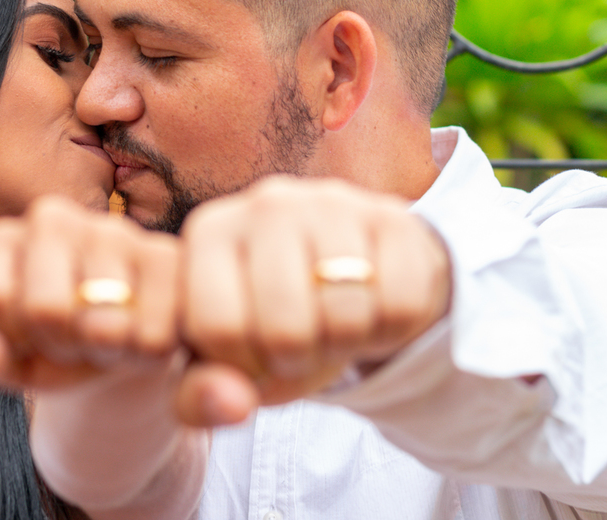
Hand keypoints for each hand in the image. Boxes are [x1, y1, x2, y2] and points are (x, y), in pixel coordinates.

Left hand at [0, 195, 180, 391]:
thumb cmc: (56, 348)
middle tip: (73, 341)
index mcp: (2, 238)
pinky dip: (146, 354)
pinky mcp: (166, 253)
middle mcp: (52, 217)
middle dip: (62, 346)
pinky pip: (152, 331)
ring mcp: (113, 228)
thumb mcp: (13, 364)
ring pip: (103, 324)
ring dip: (108, 352)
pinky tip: (144, 334)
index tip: (27, 338)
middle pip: (46, 308)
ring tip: (109, 337)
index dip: (12, 340)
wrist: (124, 347)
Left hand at [175, 175, 450, 424]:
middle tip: (303, 346)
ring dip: (346, 345)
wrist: (351, 272)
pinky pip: (402, 304)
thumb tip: (231, 404)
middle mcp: (264, 205)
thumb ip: (204, 392)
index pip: (219, 329)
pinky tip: (373, 309)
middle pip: (285, 328)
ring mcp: (330, 203)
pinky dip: (392, 329)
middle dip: (299, 360)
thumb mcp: (225, 357)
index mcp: (209, 234)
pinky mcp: (391, 215)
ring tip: (334, 327)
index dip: (245, 368)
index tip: (256, 358)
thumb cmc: (271, 319)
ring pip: (345, 317)